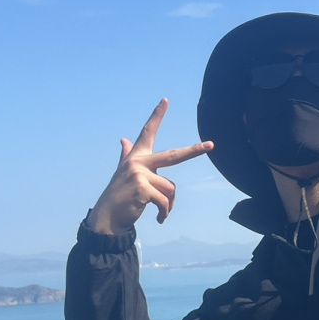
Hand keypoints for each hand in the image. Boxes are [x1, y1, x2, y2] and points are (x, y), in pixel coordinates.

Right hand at [89, 99, 213, 234]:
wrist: (106, 217)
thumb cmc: (119, 195)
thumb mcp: (123, 173)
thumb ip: (126, 155)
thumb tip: (123, 139)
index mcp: (136, 156)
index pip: (147, 132)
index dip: (156, 116)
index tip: (165, 100)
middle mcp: (137, 161)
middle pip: (173, 155)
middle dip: (194, 150)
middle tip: (211, 145)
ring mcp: (140, 174)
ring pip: (170, 188)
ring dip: (169, 204)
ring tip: (162, 213)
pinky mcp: (142, 188)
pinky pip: (165, 201)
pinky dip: (165, 212)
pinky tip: (159, 219)